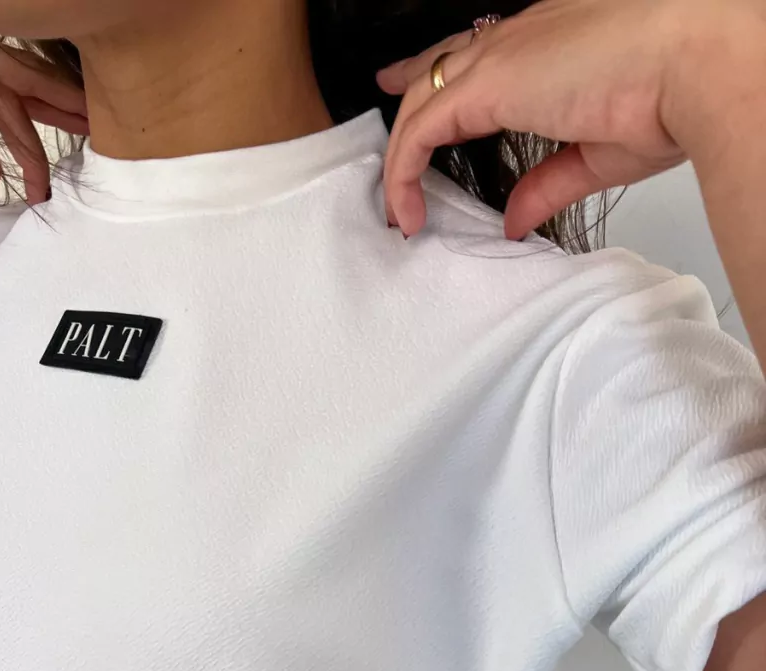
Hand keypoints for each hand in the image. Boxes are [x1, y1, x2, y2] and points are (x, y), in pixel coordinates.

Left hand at [375, 0, 765, 240]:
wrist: (692, 67)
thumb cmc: (668, 96)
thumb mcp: (595, 154)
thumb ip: (546, 184)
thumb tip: (514, 220)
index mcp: (547, 45)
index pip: (477, 55)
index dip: (441, 74)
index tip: (411, 88)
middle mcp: (517, 40)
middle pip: (438, 70)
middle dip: (405, 106)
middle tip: (388, 148)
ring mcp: (499, 57)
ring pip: (422, 100)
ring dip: (402, 156)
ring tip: (397, 207)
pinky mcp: (486, 84)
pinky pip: (420, 131)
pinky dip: (403, 172)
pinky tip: (404, 211)